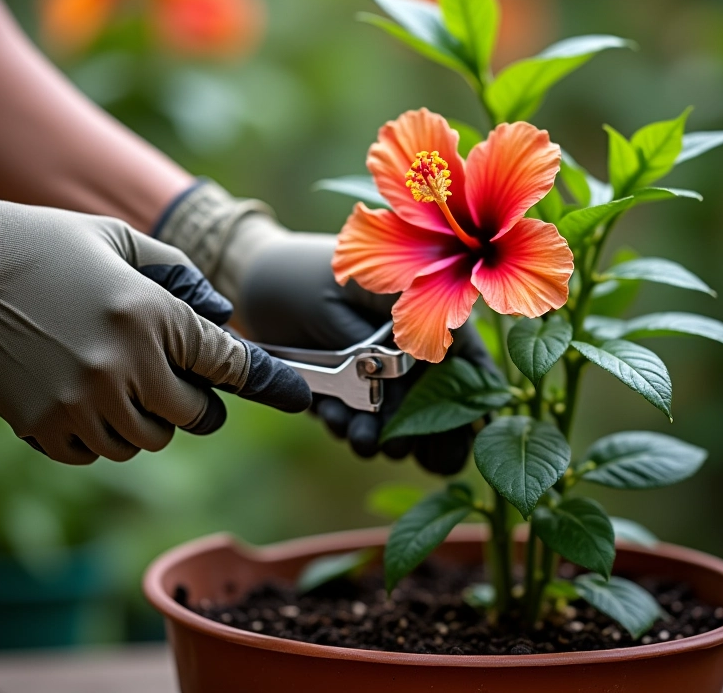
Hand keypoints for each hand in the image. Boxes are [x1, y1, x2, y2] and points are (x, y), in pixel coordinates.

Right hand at [0, 192, 310, 463]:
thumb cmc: (45, 244)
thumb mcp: (121, 241)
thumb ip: (181, 277)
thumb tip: (220, 318)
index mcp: (149, 314)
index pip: (229, 363)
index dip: (269, 381)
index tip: (295, 396)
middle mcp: (124, 365)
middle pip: (195, 416)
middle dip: (197, 400)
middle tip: (178, 376)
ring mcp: (82, 402)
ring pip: (148, 439)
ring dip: (149, 418)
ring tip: (122, 380)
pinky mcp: (45, 425)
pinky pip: (100, 451)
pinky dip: (106, 432)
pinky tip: (86, 396)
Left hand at [235, 226, 497, 474]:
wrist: (249, 280)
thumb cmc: (298, 274)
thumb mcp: (342, 301)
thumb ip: (375, 345)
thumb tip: (402, 394)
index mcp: (421, 308)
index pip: (467, 358)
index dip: (473, 400)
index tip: (462, 434)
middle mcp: (406, 342)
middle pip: (438, 399)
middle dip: (422, 432)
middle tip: (397, 448)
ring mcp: (376, 366)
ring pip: (397, 417)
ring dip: (382, 435)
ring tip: (360, 438)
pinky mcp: (347, 387)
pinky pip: (358, 419)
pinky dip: (349, 427)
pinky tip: (333, 419)